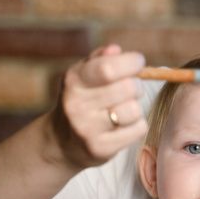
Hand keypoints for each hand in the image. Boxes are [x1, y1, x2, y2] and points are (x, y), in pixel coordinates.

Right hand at [49, 45, 147, 169]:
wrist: (61, 142)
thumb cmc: (81, 100)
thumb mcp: (83, 75)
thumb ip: (100, 59)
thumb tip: (115, 50)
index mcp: (74, 81)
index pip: (108, 68)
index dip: (131, 62)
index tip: (137, 62)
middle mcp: (77, 105)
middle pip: (128, 88)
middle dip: (136, 85)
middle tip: (130, 89)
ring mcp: (87, 129)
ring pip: (134, 110)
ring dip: (135, 108)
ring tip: (123, 109)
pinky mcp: (100, 148)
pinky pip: (137, 129)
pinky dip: (137, 126)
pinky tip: (123, 126)